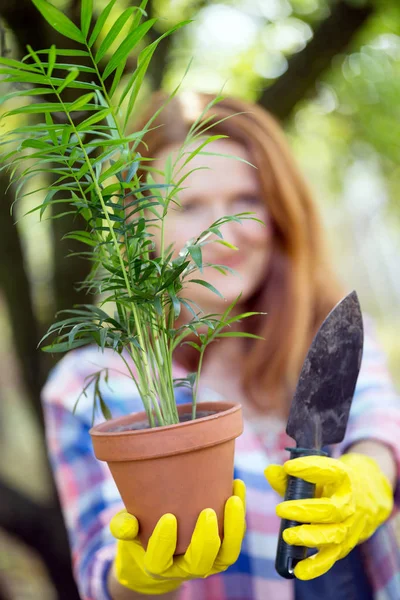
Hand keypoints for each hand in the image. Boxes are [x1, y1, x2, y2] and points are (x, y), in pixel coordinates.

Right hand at [110, 480, 245, 594]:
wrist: (163, 550)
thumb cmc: (142, 534)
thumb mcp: (128, 530)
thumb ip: (124, 526)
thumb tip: (126, 521)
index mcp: (158, 565)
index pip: (160, 561)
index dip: (164, 542)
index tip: (168, 517)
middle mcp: (186, 567)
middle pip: (200, 562)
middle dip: (205, 539)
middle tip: (207, 512)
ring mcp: (208, 560)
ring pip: (226, 554)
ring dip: (233, 528)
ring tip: (233, 500)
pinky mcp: (223, 548)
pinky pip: (236, 536)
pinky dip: (239, 513)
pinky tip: (237, 485)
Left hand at [265, 453, 392, 579]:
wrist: (366, 500)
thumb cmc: (332, 485)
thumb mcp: (316, 475)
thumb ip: (290, 476)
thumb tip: (269, 472)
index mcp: (343, 479)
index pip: (329, 471)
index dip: (309, 468)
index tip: (288, 467)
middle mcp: (349, 503)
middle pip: (330, 510)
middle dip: (304, 510)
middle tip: (280, 509)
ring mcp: (349, 526)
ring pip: (334, 535)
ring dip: (309, 537)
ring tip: (287, 535)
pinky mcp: (344, 546)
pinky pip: (331, 558)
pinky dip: (315, 566)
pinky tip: (299, 570)